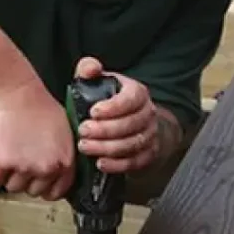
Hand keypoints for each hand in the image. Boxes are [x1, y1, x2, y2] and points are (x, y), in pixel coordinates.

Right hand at [0, 79, 75, 200]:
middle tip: (21, 163)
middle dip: (26, 180)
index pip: (59, 190)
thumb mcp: (63, 131)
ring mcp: (24, 167)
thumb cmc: (37, 105)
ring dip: (9, 176)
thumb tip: (57, 168)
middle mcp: (46, 168)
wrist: (14, 94)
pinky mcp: (3, 164)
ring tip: (9, 156)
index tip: (41, 186)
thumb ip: (62, 153)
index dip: (48, 189)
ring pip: (13, 187)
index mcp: (64, 160)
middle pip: (34, 191)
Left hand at [73, 56, 158, 173]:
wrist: (132, 122)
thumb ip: (89, 70)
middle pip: (131, 124)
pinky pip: (136, 162)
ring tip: (85, 147)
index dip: (113, 107)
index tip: (93, 112)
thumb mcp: (99, 81)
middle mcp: (148, 113)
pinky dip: (118, 165)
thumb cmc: (109, 100)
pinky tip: (100, 163)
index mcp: (138, 93)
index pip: (131, 99)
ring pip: (133, 144)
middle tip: (82, 131)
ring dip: (107, 148)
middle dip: (105, 130)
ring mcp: (150, 135)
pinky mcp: (148, 154)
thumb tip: (90, 69)